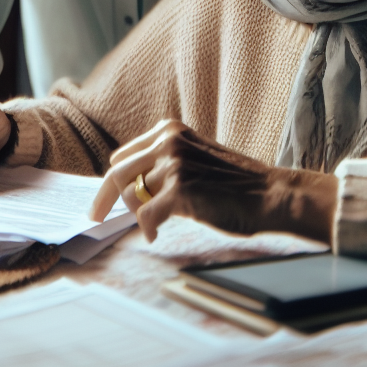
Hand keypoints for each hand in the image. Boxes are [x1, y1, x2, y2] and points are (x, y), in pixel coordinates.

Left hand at [88, 119, 335, 242]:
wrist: (271, 194)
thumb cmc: (235, 184)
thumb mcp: (194, 159)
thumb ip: (163, 165)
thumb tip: (127, 190)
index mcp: (169, 130)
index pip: (122, 157)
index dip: (112, 182)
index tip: (102, 200)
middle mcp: (168, 141)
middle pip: (116, 174)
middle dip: (104, 199)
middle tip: (96, 217)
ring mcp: (173, 164)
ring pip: (132, 197)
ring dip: (140, 215)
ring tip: (157, 224)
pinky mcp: (180, 190)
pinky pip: (144, 216)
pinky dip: (147, 229)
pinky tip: (156, 235)